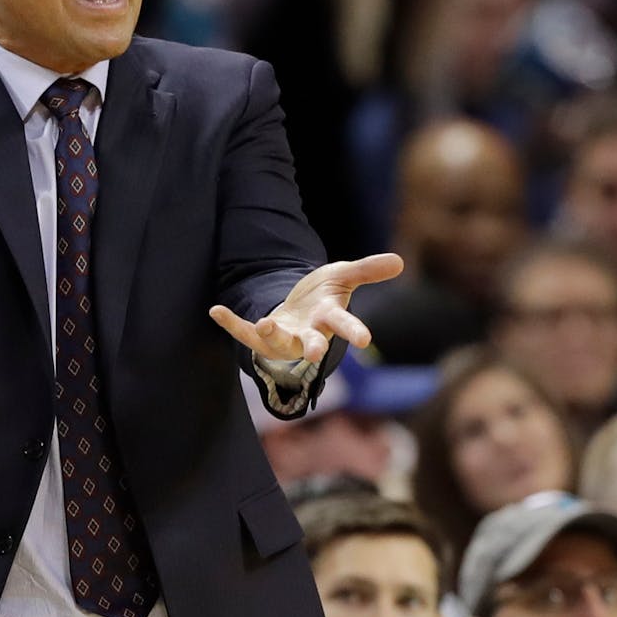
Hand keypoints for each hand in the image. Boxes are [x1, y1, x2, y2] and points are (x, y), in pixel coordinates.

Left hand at [209, 253, 403, 362]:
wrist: (299, 310)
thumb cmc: (324, 296)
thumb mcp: (344, 277)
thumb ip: (367, 270)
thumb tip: (400, 261)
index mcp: (329, 318)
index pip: (345, 324)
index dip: (354, 331)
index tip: (364, 339)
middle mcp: (308, 333)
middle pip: (312, 344)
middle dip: (314, 348)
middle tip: (317, 355)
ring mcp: (284, 337)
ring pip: (279, 342)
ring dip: (272, 335)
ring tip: (265, 323)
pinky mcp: (261, 335)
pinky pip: (244, 332)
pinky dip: (231, 323)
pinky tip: (216, 310)